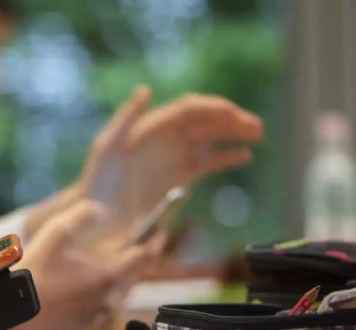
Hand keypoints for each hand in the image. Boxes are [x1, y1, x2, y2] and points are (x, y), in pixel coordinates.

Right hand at [9, 201, 155, 329]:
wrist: (13, 314)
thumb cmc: (35, 272)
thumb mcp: (55, 232)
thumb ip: (81, 216)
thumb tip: (99, 209)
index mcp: (108, 274)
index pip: (141, 256)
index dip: (150, 242)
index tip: (157, 234)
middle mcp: (109, 299)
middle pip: (132, 278)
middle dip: (132, 264)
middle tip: (126, 252)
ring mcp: (98, 318)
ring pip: (118, 297)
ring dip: (116, 284)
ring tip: (100, 274)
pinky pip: (102, 314)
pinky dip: (100, 303)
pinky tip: (83, 295)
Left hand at [77, 87, 263, 228]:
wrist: (97, 214)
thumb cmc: (97, 180)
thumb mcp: (108, 147)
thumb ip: (126, 118)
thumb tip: (145, 89)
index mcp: (152, 127)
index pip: (188, 109)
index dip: (213, 108)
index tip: (234, 114)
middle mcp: (166, 138)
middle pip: (205, 121)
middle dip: (231, 120)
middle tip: (257, 126)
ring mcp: (173, 157)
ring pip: (210, 138)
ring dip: (234, 134)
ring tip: (258, 135)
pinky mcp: (179, 177)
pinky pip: (208, 162)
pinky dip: (227, 157)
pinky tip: (245, 156)